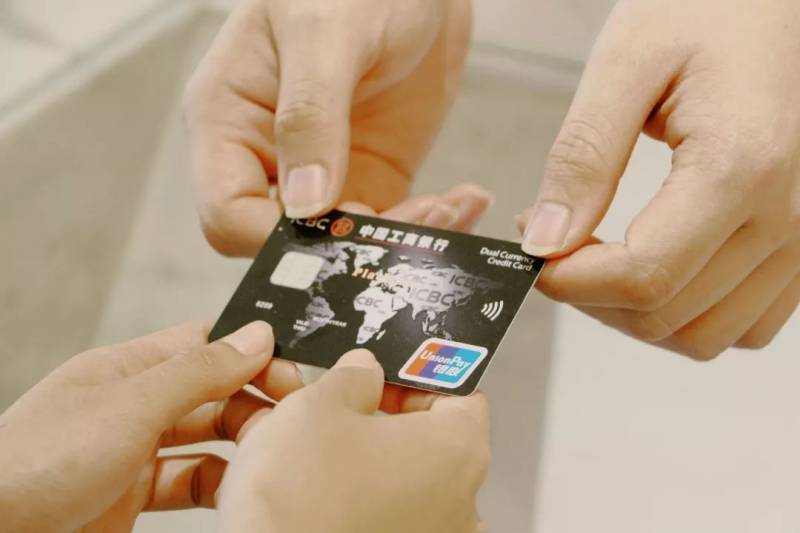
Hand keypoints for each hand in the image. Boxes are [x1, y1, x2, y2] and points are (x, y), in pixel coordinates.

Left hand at [0, 321, 301, 531]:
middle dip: (254, 400)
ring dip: (242, 444)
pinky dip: (220, 483)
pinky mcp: (133, 499)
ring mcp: (133, 454)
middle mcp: (133, 406)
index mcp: (127, 368)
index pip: (204, 344)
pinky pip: (192, 483)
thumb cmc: (34, 464)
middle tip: (292, 417)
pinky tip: (238, 487)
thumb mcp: (129, 406)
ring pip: (208, 440)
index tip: (291, 370)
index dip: (250, 351)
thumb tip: (258, 335)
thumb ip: (198, 371)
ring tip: (271, 454)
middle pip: (213, 391)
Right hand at [185, 0, 470, 256]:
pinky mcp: (372, 174)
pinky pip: (391, 222)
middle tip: (414, 218)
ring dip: (400, 241)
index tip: (344, 224)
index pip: (230, 216)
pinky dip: (429, 224)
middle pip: (287, 241)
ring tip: (452, 207)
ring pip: (346, 244)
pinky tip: (465, 199)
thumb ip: (309, 116)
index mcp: (228, 121)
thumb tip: (306, 206)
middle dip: (350, 247)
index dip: (279, 239)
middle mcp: (268, 156)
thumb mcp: (324, 33)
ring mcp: (323, 170)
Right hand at [218, 349, 489, 532]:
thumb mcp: (317, 406)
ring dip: (354, 452)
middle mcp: (457, 501)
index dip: (414, 373)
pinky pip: (377, 511)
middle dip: (373, 411)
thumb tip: (362, 372)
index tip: (380, 370)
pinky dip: (348, 492)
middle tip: (333, 400)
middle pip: (424, 435)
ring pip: (394, 475)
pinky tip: (306, 483)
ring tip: (306, 440)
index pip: (458, 392)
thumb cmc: (302, 502)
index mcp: (456, 450)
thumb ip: (351, 376)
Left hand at [520, 0, 799, 358]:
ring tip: (598, 256)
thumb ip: (583, 158)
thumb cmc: (705, 13)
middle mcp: (786, 216)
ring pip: (701, 336)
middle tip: (556, 244)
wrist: (771, 5)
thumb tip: (545, 242)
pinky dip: (685, 314)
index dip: (572, 282)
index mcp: (743, 166)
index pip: (644, 276)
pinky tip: (652, 266)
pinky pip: (743, 325)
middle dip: (590, 296)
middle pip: (665, 315)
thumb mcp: (626, 65)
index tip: (534, 257)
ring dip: (632, 313)